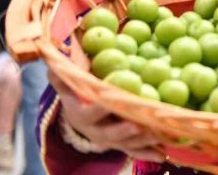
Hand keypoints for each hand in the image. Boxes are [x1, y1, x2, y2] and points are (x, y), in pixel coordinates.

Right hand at [49, 70, 164, 162]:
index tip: (110, 103)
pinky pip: (135, 150)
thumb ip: (62, 75)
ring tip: (158, 136)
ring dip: (142, 141)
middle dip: (124, 131)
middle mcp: (95, 131)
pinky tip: (162, 155)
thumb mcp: (67, 84)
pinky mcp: (122, 144)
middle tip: (138, 125)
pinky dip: (148, 153)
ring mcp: (110, 140)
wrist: (80, 114)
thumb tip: (55, 63)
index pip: (89, 114)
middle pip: (109, 134)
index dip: (99, 110)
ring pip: (125, 144)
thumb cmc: (77, 92)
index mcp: (81, 115)